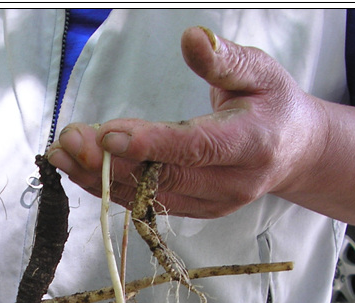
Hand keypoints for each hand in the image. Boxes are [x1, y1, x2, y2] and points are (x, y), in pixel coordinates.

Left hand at [47, 27, 326, 218]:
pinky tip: (78, 168)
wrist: (293, 152)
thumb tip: (192, 39)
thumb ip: (224, 59)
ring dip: (100, 177)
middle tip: (69, 139)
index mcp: (251, 144)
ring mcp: (211, 204)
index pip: (197, 147)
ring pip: (148, 196)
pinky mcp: (194, 211)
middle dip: (110, 161)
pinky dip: (109, 187)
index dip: (151, 144)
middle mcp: (231, 183)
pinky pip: (145, 203)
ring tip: (61, 153)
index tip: (107, 135)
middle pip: (163, 177)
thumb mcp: (260, 71)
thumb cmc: (272, 104)